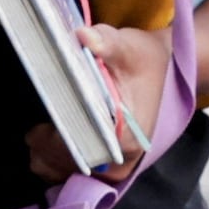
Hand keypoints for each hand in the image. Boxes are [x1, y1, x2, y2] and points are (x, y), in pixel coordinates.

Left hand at [27, 20, 169, 182]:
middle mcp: (118, 164)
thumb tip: (82, 35)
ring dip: (46, 147)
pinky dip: (53, 154)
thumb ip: (106, 42)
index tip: (41, 109)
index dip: (46, 132)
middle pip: (56, 162)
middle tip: (46, 108)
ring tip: (52, 119)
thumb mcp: (129, 48)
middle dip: (43, 138)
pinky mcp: (104, 171)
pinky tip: (58, 131)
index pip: (69, 148)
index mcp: (124, 139)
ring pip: (54, 169)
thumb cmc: (147, 61)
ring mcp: (111, 172)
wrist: (167, 73)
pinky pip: (62, 171)